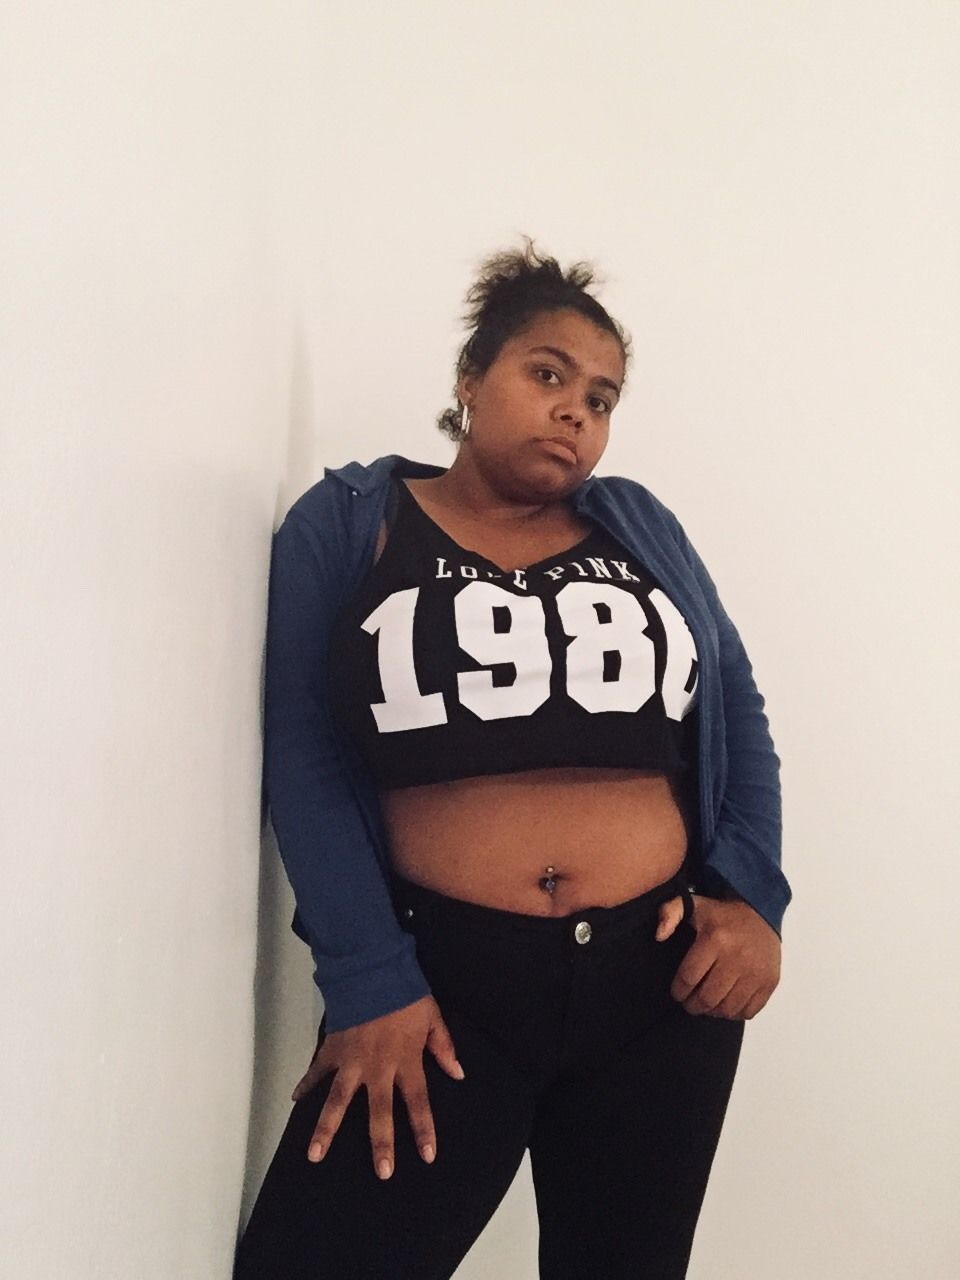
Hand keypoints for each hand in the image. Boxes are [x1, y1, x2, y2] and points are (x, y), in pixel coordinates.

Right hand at [290, 995, 465, 1180]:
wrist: (372, 969)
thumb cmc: (406, 993)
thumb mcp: (432, 1017)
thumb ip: (443, 1046)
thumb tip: (458, 1074)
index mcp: (405, 1061)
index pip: (418, 1102)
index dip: (423, 1129)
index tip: (427, 1156)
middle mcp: (378, 1068)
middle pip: (379, 1111)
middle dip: (381, 1142)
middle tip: (382, 1173)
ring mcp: (351, 1061)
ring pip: (337, 1101)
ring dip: (326, 1129)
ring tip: (315, 1155)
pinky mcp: (332, 1048)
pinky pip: (317, 1070)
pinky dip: (305, 1083)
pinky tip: (295, 1100)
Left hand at [655, 893, 780, 1019]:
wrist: (761, 911)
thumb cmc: (721, 914)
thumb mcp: (692, 905)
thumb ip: (668, 913)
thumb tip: (659, 936)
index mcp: (715, 940)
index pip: (689, 978)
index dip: (679, 991)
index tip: (677, 993)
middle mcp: (737, 958)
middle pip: (708, 998)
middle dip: (693, 1005)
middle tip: (690, 1003)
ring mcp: (756, 973)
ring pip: (727, 1009)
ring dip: (713, 1011)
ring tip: (707, 1004)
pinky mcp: (769, 982)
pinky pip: (748, 1011)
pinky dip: (735, 1013)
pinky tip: (727, 1003)